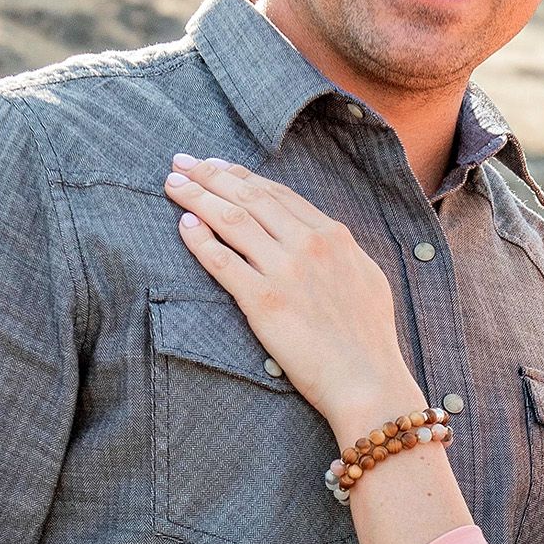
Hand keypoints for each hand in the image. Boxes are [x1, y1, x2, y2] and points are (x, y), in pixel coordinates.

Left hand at [164, 155, 423, 432]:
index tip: (216, 165)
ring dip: (197, 197)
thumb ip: (340, 251)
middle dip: (211, 175)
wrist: (368, 381)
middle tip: (182, 162)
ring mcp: (285, 271)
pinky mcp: (264, 303)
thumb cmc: (370, 338)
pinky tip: (183, 225)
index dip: (241, 176)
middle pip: (249, 197)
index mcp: (333, 235)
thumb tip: (322, 236)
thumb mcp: (365, 277)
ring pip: (232, 220)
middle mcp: (309, 244)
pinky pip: (222, 262)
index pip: (276, 193)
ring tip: (173, 184)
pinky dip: (200, 240)